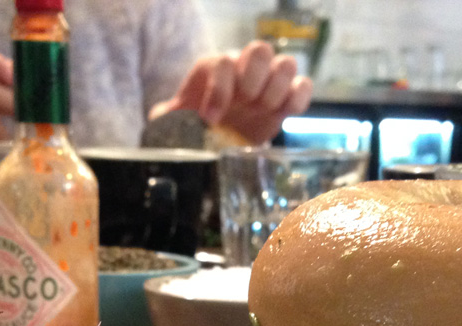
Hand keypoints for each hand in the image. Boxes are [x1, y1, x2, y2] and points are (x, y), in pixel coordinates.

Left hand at [150, 40, 313, 145]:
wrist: (219, 140)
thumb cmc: (198, 125)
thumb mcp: (178, 121)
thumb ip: (167, 116)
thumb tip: (157, 118)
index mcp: (217, 68)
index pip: (224, 62)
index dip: (219, 89)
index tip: (210, 118)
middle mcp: (245, 68)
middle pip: (261, 50)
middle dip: (253, 78)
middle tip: (245, 104)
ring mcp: (269, 82)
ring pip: (286, 64)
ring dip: (277, 88)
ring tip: (264, 110)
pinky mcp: (287, 101)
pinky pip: (304, 87)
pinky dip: (299, 98)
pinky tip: (285, 113)